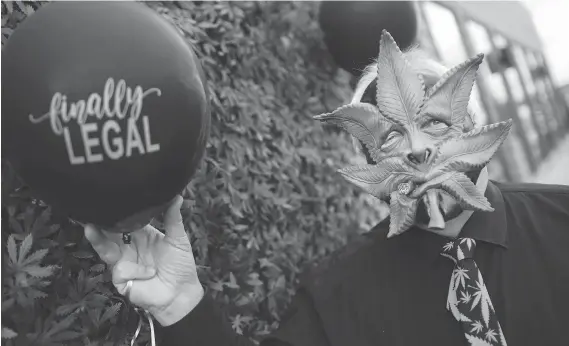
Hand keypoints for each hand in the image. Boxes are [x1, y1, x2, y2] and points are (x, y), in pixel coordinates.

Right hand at [84, 196, 203, 325]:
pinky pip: (122, 269)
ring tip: (90, 228)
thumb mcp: (178, 239)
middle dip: (100, 224)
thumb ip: (173, 218)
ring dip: (98, 240)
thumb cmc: (180, 265)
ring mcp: (122, 263)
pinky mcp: (121, 280)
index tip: (107, 198)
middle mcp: (128, 247)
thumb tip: (176, 195)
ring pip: (106, 250)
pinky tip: (150, 273)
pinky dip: (137, 270)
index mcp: (140, 235)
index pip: (125, 221)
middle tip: (92, 212)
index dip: (116, 212)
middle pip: (109, 234)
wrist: (182, 293)